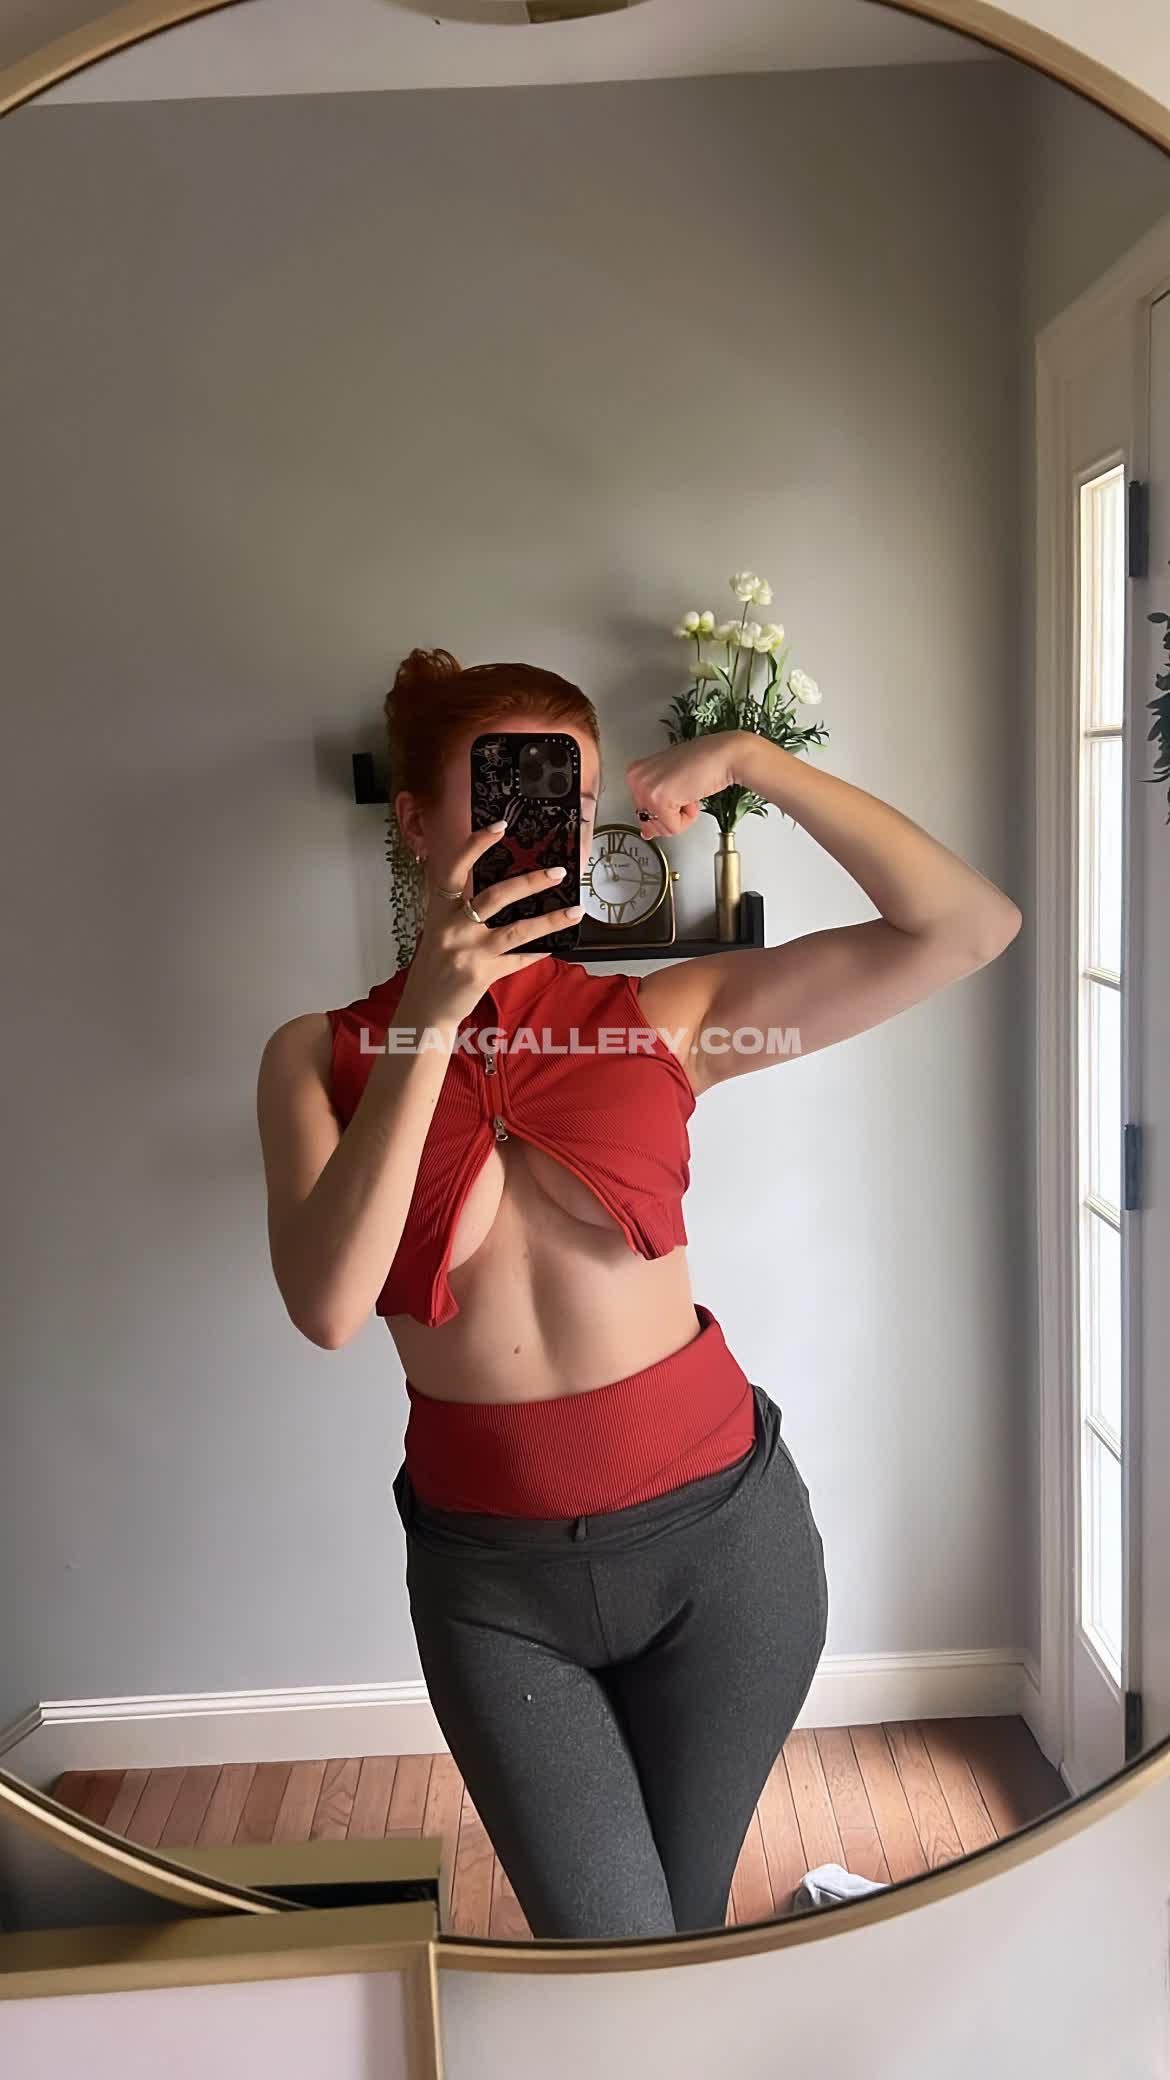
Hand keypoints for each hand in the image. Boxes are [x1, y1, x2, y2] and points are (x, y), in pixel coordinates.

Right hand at [400, 823, 581, 1029]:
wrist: (423, 1009)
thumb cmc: (435, 966)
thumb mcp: (441, 931)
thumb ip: (463, 910)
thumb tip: (506, 891)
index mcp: (440, 910)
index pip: (455, 869)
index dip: (475, 846)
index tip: (499, 827)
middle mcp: (452, 927)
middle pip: (495, 896)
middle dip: (531, 882)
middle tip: (558, 872)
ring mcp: (467, 951)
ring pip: (516, 930)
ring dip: (550, 920)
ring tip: (575, 911)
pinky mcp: (481, 974)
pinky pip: (517, 960)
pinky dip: (537, 953)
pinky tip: (554, 946)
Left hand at [626, 732, 740, 835]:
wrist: (723, 756)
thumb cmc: (703, 763)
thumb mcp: (671, 785)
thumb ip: (655, 808)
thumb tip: (646, 833)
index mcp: (635, 773)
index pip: (642, 812)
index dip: (666, 808)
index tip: (677, 790)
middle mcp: (636, 779)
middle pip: (649, 822)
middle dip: (671, 814)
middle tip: (683, 790)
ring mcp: (645, 789)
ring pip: (660, 828)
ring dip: (680, 816)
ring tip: (687, 791)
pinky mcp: (658, 799)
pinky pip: (673, 828)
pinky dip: (687, 818)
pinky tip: (691, 796)